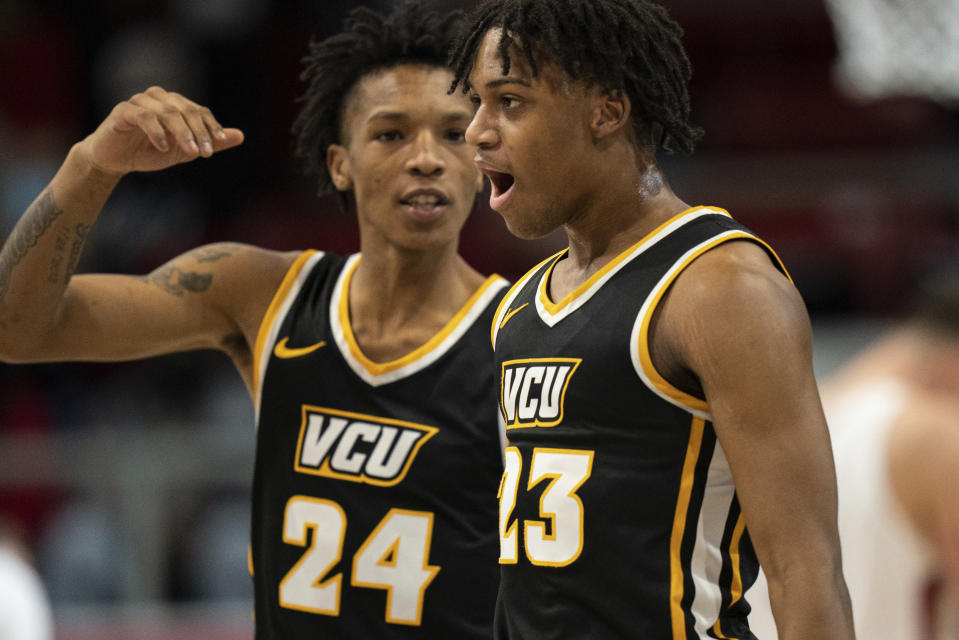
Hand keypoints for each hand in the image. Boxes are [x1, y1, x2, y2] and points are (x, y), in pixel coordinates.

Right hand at [77, 86, 244, 175]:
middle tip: (206, 153)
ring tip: (190, 152)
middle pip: (185, 110)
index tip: (218, 144)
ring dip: (182, 132)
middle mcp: (159, 98)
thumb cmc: (150, 152)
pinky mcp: (123, 111)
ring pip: (167, 112)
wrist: (116, 160)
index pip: (199, 111)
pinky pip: (143, 117)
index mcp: (175, 104)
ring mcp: (140, 102)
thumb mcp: (185, 151)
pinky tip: (163, 147)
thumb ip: (210, 143)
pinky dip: (156, 131)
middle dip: (199, 132)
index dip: (210, 126)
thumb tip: (240, 136)